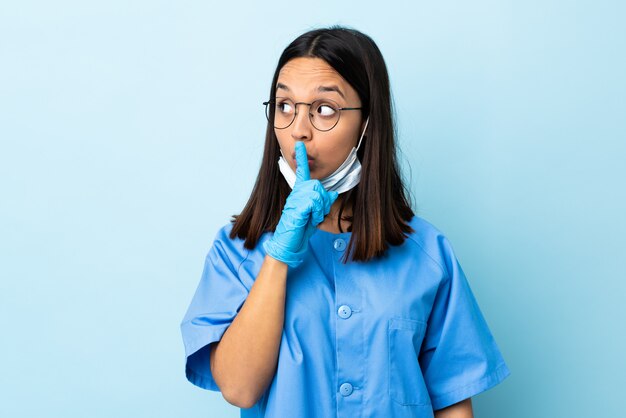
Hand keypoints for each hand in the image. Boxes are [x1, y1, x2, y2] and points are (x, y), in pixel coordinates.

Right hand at [263, 141, 338, 266]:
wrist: (288, 242)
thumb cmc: (300, 228)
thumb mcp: (315, 213)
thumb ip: (322, 202)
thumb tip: (332, 193)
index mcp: (300, 192)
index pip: (302, 171)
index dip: (302, 157)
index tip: (299, 144)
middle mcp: (296, 192)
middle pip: (318, 185)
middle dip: (323, 201)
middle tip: (317, 213)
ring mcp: (295, 199)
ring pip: (317, 193)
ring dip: (320, 209)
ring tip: (313, 217)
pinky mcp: (297, 207)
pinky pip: (314, 202)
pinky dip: (316, 213)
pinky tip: (309, 220)